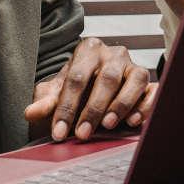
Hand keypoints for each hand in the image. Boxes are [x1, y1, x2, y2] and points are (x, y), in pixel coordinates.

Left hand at [24, 37, 151, 140]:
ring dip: (122, 104)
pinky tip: (134, 120)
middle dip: (93, 109)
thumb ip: (45, 101)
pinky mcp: (148, 80)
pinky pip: (153, 89)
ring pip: (134, 79)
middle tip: (82, 134)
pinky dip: (146, 104)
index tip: (58, 132)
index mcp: (88, 49)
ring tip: (107, 125)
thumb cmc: (75, 87)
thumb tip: (31, 113)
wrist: (94, 84)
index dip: (67, 106)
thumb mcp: (56, 92)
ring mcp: (133, 65)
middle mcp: (113, 53)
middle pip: (106, 78)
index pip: (77, 78)